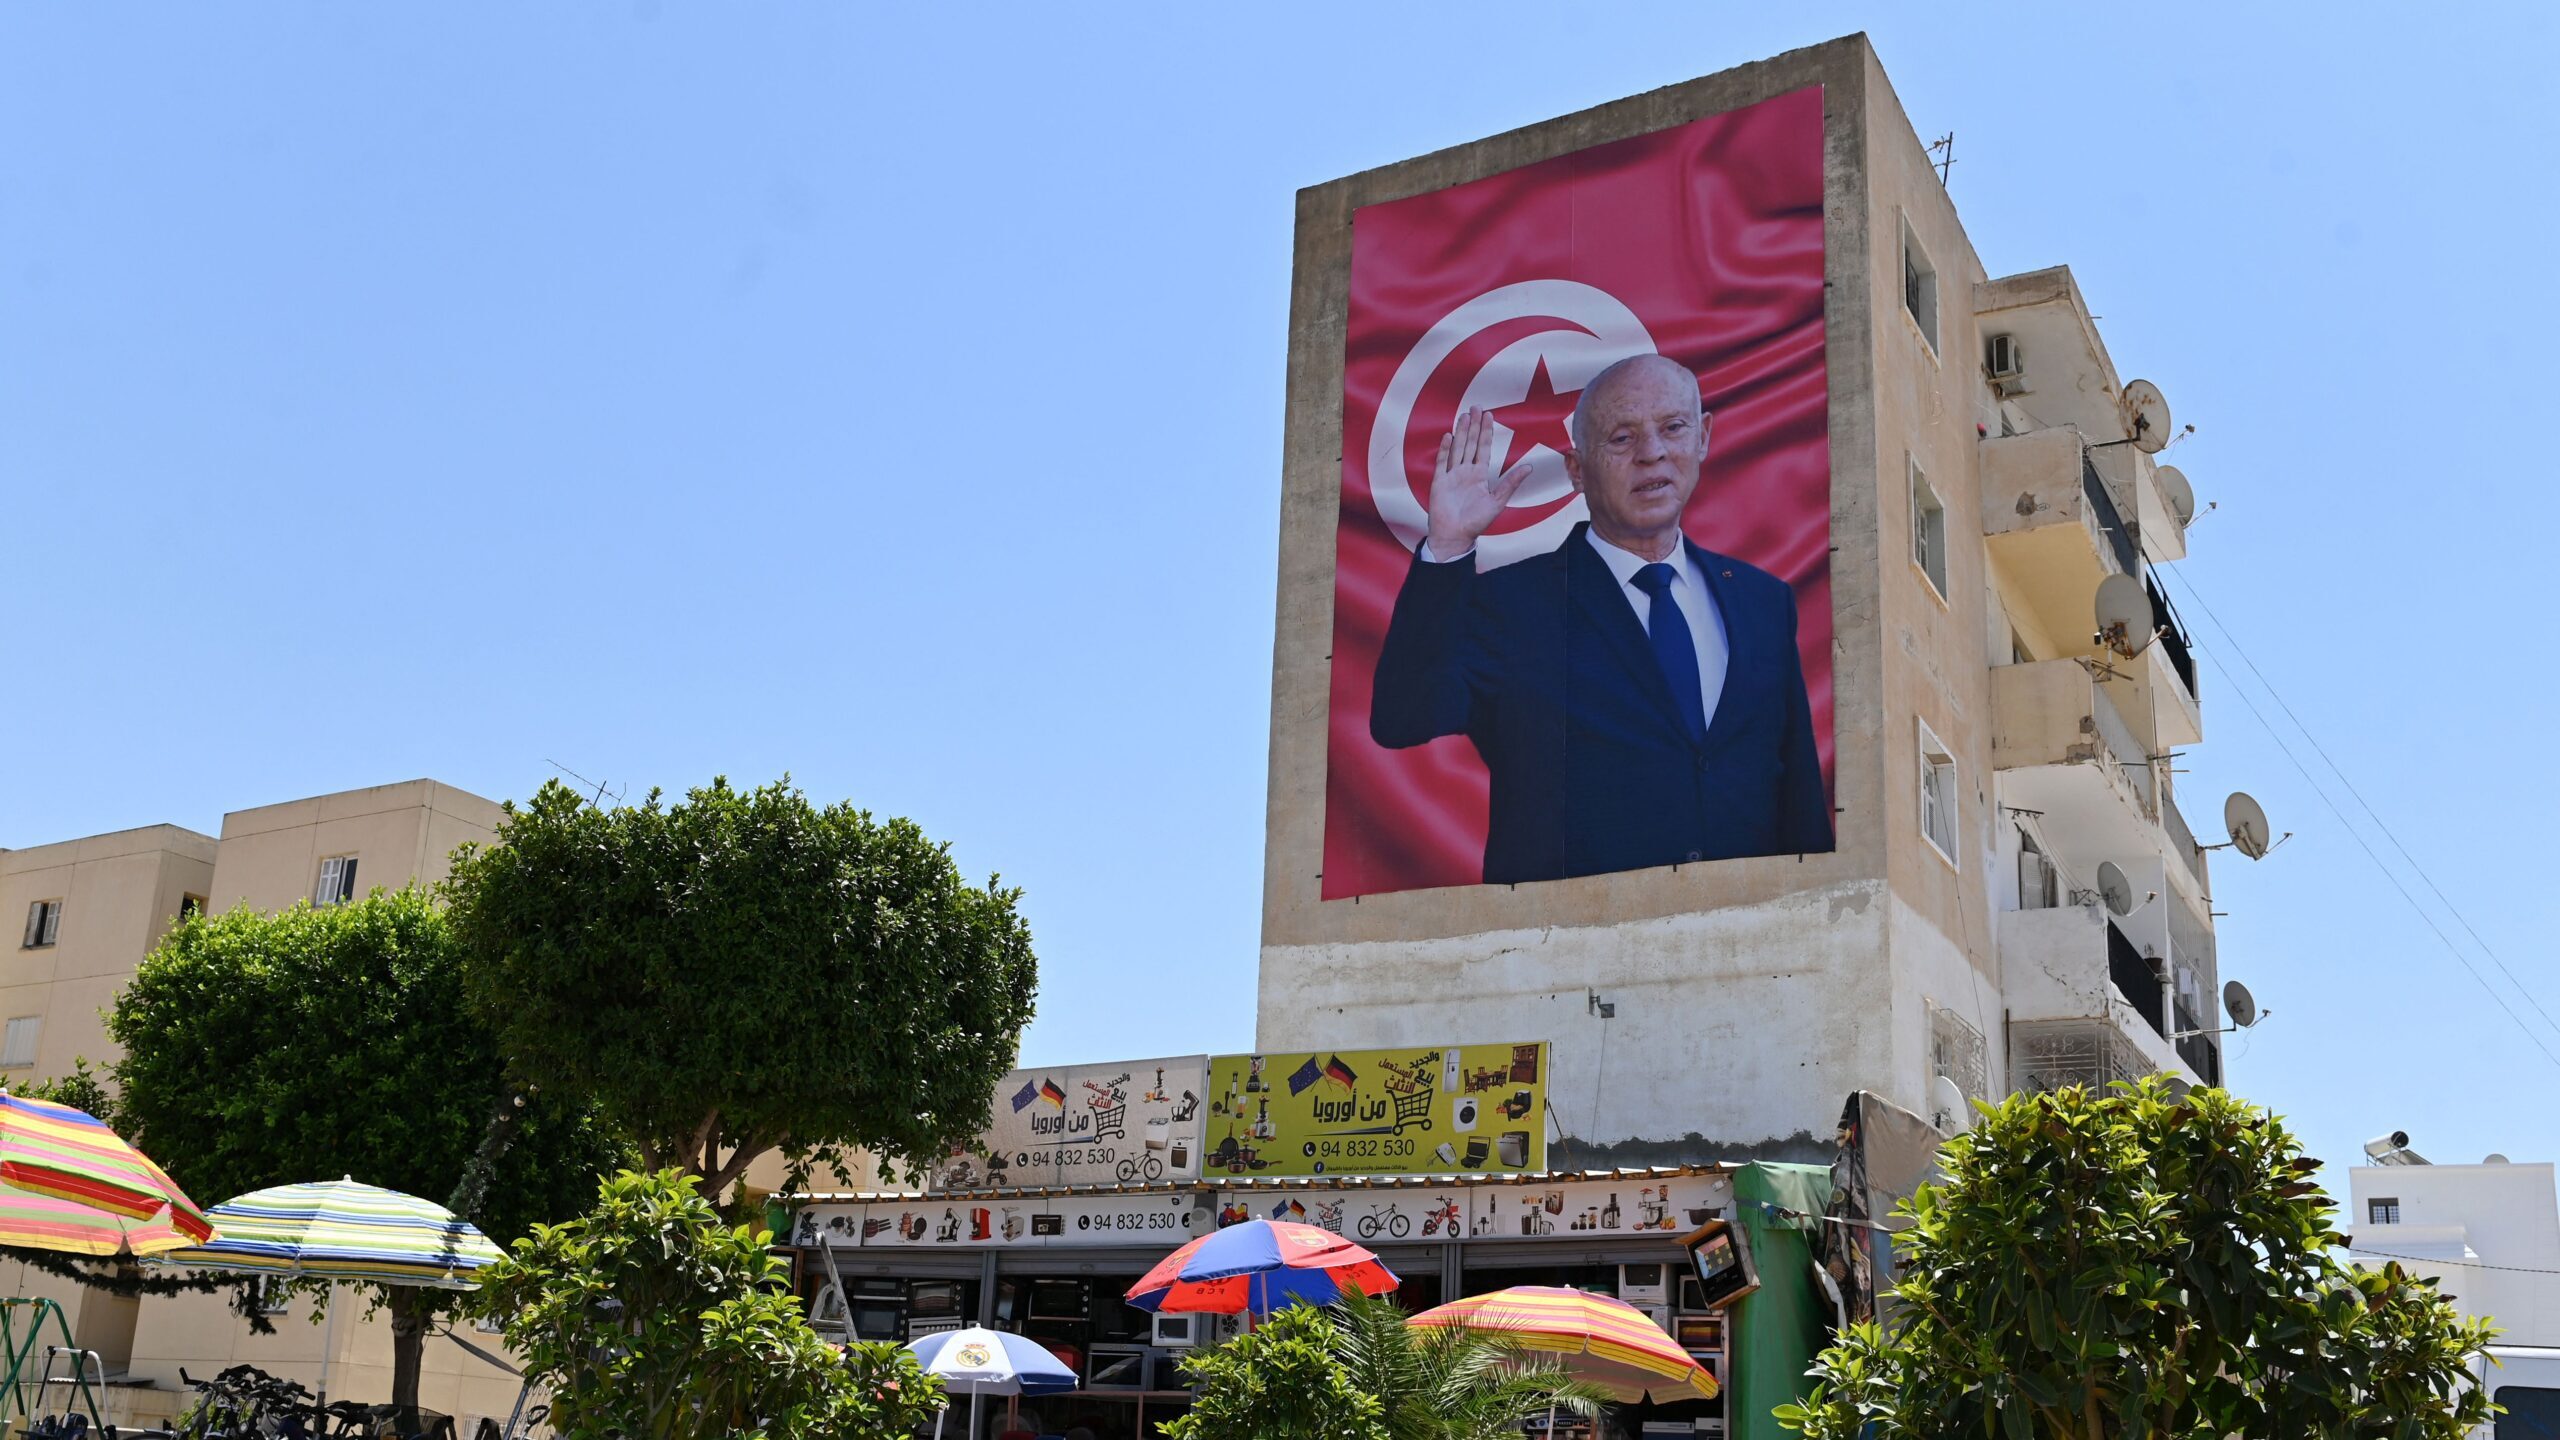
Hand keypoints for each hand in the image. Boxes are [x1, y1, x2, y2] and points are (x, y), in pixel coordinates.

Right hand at [1424, 407, 1533, 558]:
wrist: (1455, 536)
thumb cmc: (1476, 522)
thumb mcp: (1498, 501)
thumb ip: (1511, 483)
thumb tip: (1529, 467)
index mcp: (1479, 475)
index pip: (1484, 448)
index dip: (1487, 432)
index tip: (1489, 415)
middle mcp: (1465, 472)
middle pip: (1470, 444)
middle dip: (1473, 426)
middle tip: (1476, 407)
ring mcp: (1451, 476)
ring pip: (1457, 449)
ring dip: (1461, 433)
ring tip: (1463, 416)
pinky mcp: (1439, 482)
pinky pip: (1442, 462)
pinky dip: (1445, 449)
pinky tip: (1449, 436)